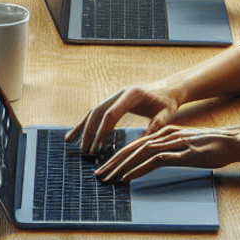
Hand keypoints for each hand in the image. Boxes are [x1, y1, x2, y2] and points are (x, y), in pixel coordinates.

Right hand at [65, 84, 182, 155]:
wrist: (168, 88)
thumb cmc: (168, 102)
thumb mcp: (166, 113)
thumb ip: (156, 124)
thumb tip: (145, 139)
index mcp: (131, 95)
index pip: (111, 113)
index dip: (102, 131)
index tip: (96, 147)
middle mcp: (119, 93)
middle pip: (98, 111)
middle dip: (89, 131)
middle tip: (85, 151)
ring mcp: (115, 96)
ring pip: (94, 110)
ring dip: (82, 126)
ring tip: (71, 140)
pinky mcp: (115, 101)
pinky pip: (98, 112)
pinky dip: (87, 122)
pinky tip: (77, 132)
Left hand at [96, 125, 239, 181]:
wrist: (230, 141)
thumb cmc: (209, 146)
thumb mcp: (184, 147)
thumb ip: (169, 150)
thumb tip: (154, 159)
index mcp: (162, 133)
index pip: (134, 144)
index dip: (117, 155)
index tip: (104, 167)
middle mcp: (163, 135)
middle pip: (131, 147)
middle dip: (112, 161)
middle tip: (98, 174)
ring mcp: (171, 143)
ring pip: (139, 153)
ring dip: (121, 166)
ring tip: (109, 178)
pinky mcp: (181, 153)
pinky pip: (155, 161)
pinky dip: (139, 169)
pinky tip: (128, 177)